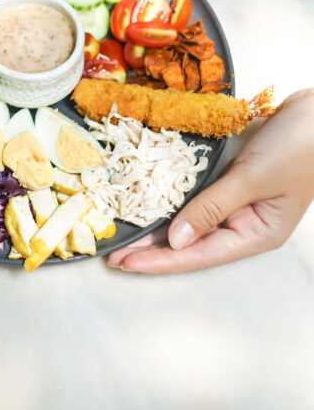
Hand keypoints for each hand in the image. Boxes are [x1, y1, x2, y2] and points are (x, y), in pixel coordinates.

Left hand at [107, 89, 313, 273]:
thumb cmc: (299, 146)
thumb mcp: (253, 178)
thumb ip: (212, 207)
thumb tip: (176, 239)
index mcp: (257, 234)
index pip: (200, 254)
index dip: (161, 260)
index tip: (127, 262)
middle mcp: (245, 222)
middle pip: (192, 241)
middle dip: (153, 247)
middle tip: (113, 253)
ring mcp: (238, 199)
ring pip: (191, 218)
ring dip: (158, 224)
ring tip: (123, 233)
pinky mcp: (231, 176)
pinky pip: (196, 192)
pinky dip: (172, 197)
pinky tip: (148, 200)